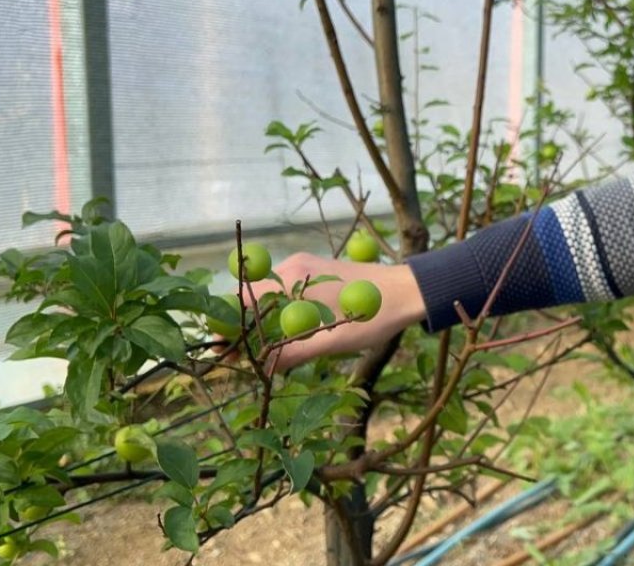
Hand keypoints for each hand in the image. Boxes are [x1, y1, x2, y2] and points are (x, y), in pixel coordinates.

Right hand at [238, 253, 426, 370]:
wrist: (410, 290)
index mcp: (291, 280)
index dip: (229, 327)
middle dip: (242, 327)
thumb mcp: (332, 342)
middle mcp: (292, 266)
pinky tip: (288, 332)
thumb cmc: (373, 316)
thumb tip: (262, 369)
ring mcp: (305, 265)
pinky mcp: (318, 269)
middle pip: (252, 297)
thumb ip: (294, 353)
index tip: (224, 352)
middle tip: (239, 358)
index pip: (242, 300)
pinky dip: (280, 310)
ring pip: (269, 294)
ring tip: (261, 351)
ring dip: (261, 320)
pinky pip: (287, 290)